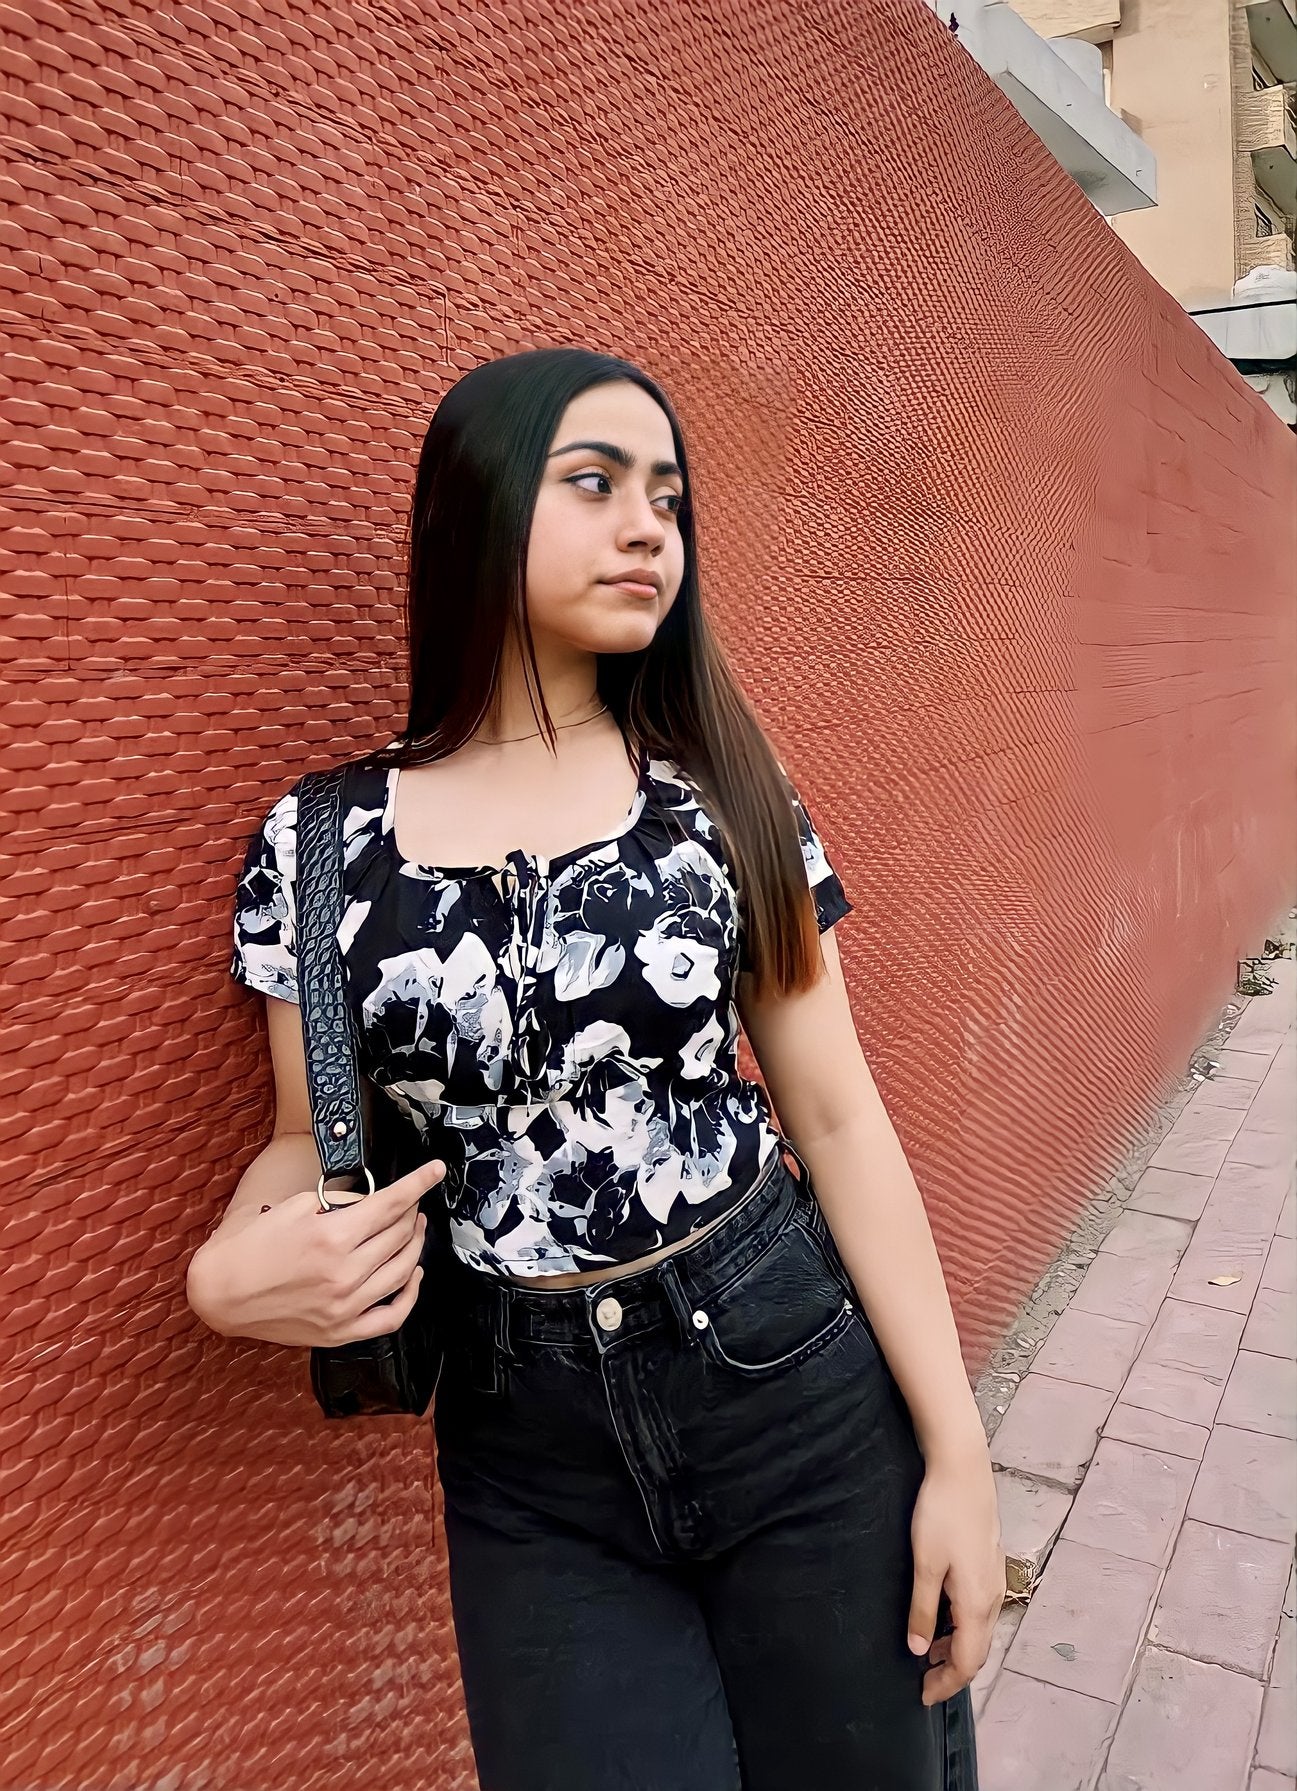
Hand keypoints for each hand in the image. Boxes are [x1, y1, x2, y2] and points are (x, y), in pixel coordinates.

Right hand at [187, 1158, 446, 1346]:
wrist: (218, 1293)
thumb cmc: (248, 1246)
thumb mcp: (293, 1207)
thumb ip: (337, 1201)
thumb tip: (371, 1197)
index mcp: (331, 1237)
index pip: (392, 1203)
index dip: (420, 1182)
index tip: (436, 1170)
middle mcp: (343, 1274)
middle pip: (400, 1234)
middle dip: (412, 1210)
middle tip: (410, 1200)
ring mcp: (345, 1307)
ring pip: (404, 1270)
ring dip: (415, 1244)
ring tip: (413, 1228)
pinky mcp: (341, 1332)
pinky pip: (393, 1317)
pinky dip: (411, 1294)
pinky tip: (413, 1274)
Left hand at [907, 1445, 1004, 1705]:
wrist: (963, 1468)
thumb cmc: (941, 1512)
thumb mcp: (925, 1564)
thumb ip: (923, 1610)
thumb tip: (919, 1650)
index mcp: (977, 1603)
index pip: (967, 1662)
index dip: (946, 1684)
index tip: (923, 1697)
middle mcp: (992, 1597)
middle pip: (977, 1651)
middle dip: (952, 1671)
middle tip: (924, 1682)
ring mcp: (993, 1579)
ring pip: (979, 1630)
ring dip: (957, 1647)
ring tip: (927, 1652)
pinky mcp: (988, 1563)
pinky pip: (979, 1610)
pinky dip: (961, 1625)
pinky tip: (941, 1617)